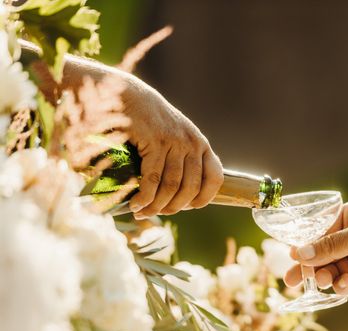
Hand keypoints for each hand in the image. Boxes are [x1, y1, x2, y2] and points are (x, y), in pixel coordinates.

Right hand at [123, 77, 222, 217]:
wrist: (129, 96)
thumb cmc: (150, 123)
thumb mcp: (176, 138)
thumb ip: (183, 160)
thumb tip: (181, 195)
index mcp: (201, 145)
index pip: (215, 179)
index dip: (203, 198)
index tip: (187, 208)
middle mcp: (192, 144)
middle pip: (190, 188)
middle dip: (174, 207)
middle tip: (157, 213)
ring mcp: (175, 142)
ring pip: (171, 186)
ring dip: (156, 205)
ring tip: (142, 212)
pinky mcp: (156, 142)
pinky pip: (153, 179)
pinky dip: (145, 197)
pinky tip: (136, 204)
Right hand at [284, 197, 347, 295]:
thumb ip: (331, 246)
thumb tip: (300, 254)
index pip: (320, 231)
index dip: (305, 245)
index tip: (292, 256)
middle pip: (322, 254)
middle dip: (309, 267)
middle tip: (292, 280)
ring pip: (331, 271)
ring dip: (325, 277)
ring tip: (323, 281)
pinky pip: (346, 285)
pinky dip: (342, 287)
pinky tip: (345, 286)